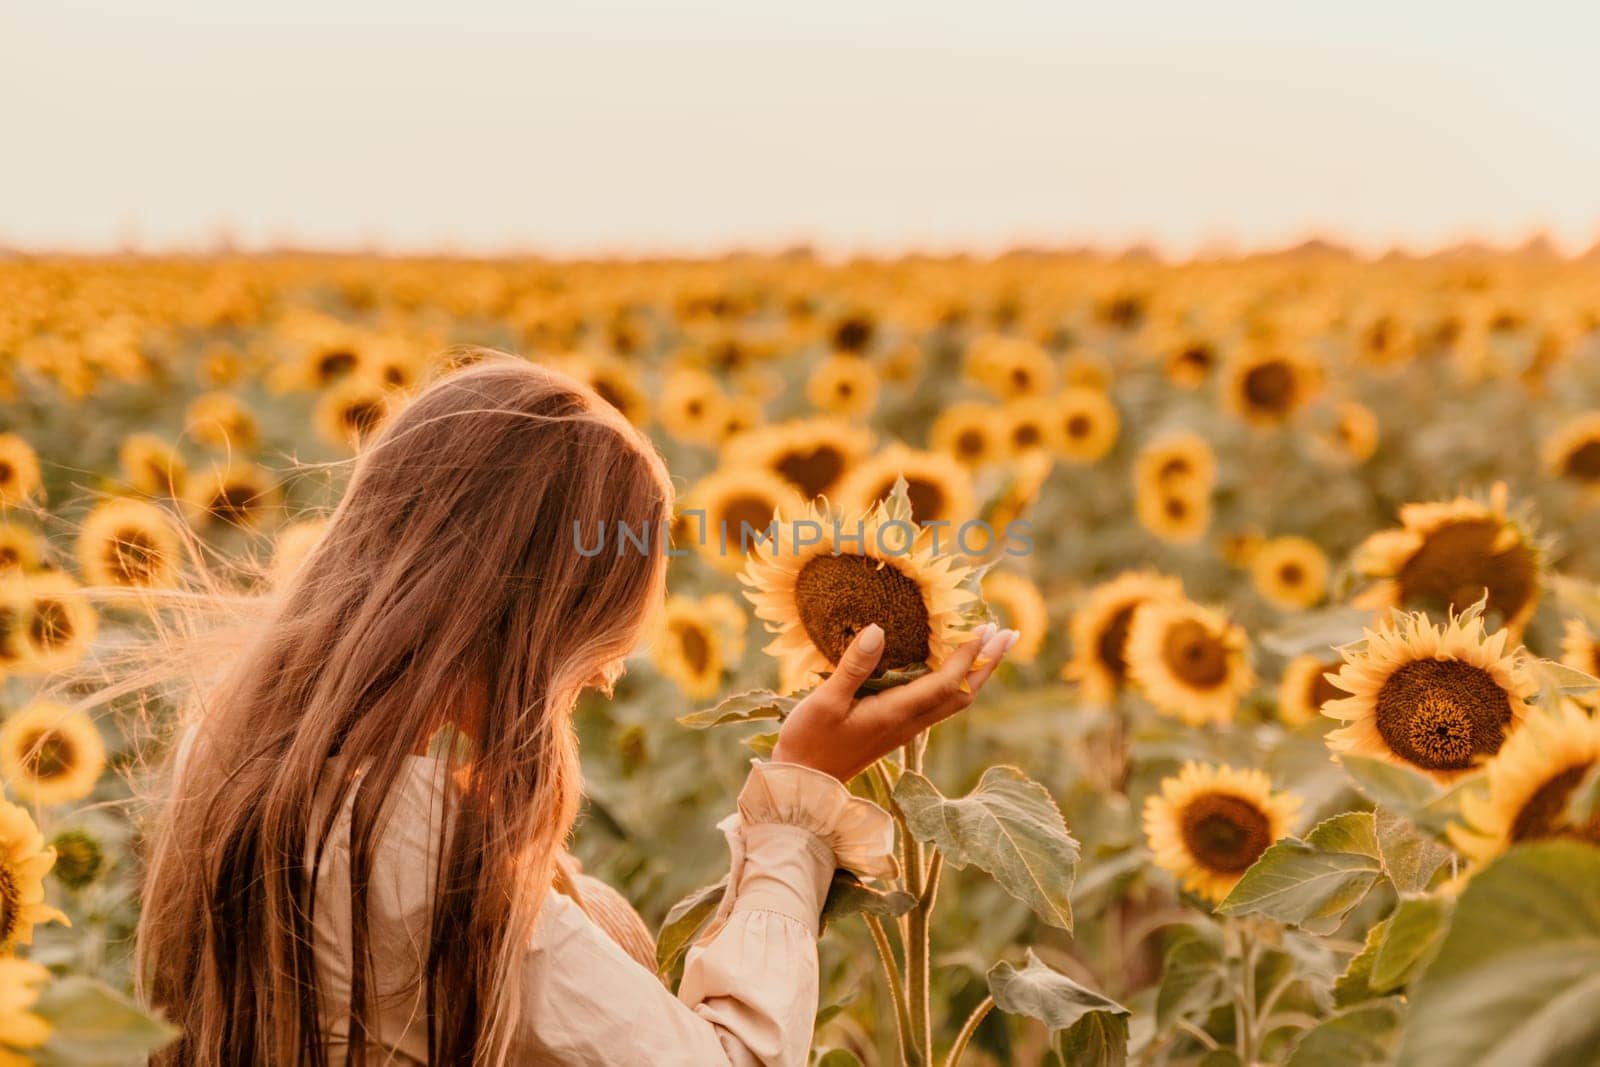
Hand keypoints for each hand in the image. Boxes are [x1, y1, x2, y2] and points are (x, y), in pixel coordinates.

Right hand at [770, 622, 1018, 781]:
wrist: (804, 785)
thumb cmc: (808, 742)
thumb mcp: (825, 702)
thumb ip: (853, 666)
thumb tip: (878, 629)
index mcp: (896, 714)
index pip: (945, 682)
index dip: (967, 655)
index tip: (985, 628)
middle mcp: (909, 724)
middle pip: (962, 693)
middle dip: (987, 664)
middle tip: (1010, 633)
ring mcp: (905, 729)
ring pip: (953, 700)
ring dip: (975, 672)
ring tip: (990, 645)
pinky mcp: (897, 730)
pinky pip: (937, 703)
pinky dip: (954, 681)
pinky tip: (949, 667)